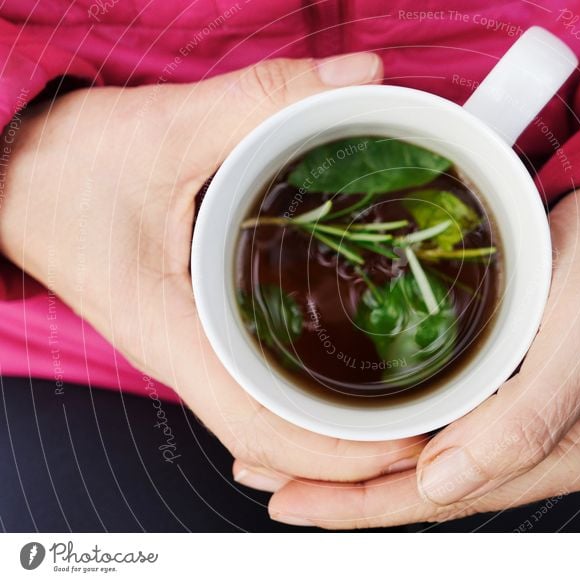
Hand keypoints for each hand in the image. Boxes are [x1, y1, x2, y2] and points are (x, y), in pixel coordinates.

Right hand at [0, 53, 425, 483]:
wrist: (15, 178)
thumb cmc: (64, 169)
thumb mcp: (167, 126)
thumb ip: (264, 97)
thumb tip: (358, 80)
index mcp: (173, 332)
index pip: (260, 427)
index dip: (335, 453)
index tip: (400, 446)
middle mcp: (184, 355)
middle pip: (275, 443)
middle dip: (352, 453)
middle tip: (427, 432)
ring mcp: (191, 348)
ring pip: (266, 423)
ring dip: (332, 436)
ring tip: (403, 421)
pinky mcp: (196, 330)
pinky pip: (256, 388)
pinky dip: (304, 405)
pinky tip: (345, 390)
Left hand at [266, 186, 579, 526]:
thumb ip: (525, 422)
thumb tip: (441, 485)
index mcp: (578, 450)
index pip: (456, 496)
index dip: (373, 505)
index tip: (302, 500)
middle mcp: (549, 444)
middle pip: (436, 486)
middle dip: (354, 494)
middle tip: (278, 488)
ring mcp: (529, 416)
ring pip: (431, 460)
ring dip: (364, 468)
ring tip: (293, 468)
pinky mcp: (510, 384)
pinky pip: (441, 423)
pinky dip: (390, 432)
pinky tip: (350, 430)